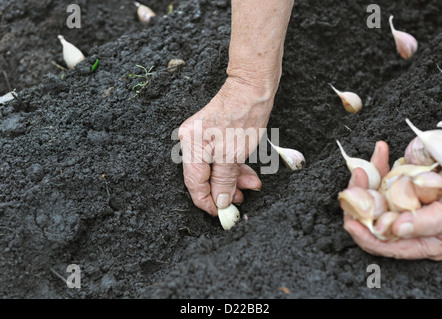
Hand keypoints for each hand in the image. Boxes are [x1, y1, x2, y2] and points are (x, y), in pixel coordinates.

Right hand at [178, 76, 274, 215]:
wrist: (251, 88)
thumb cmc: (243, 117)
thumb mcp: (234, 155)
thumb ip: (224, 181)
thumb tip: (220, 201)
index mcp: (191, 147)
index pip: (194, 185)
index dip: (208, 202)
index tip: (222, 213)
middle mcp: (190, 142)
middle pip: (204, 177)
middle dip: (224, 190)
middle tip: (242, 199)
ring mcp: (200, 137)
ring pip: (214, 168)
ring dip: (232, 179)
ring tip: (251, 184)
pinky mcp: (211, 134)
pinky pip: (219, 157)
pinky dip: (232, 167)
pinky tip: (246, 173)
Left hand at [343, 141, 441, 259]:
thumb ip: (427, 223)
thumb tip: (397, 229)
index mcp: (423, 242)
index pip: (386, 245)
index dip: (365, 236)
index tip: (350, 222)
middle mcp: (409, 225)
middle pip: (372, 219)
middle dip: (359, 200)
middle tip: (357, 181)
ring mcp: (404, 202)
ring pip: (373, 196)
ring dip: (366, 179)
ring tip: (365, 166)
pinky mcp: (404, 183)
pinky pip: (384, 176)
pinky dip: (380, 163)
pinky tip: (381, 150)